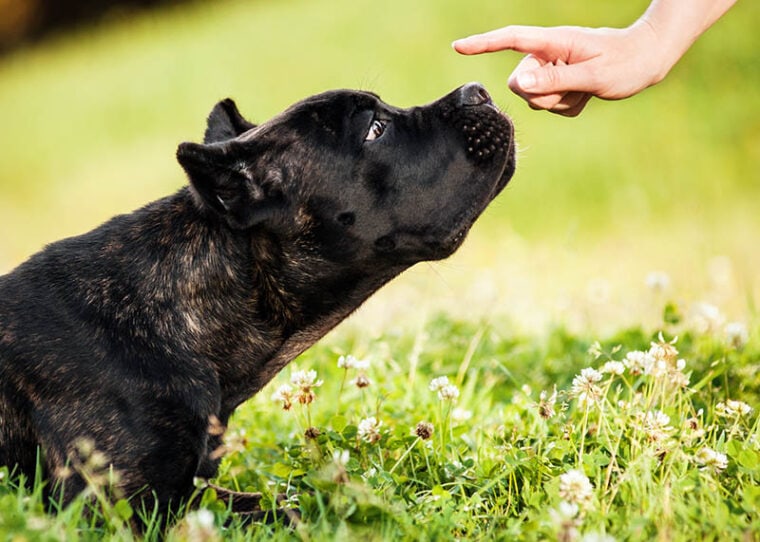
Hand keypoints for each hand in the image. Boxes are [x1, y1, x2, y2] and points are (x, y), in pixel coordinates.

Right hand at [453, 22, 672, 116]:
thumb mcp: (592, 76)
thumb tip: (517, 83)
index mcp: (553, 42)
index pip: (511, 40)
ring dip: (559, 102)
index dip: (483, 44)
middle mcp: (548, 54)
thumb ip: (553, 80)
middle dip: (543, 95)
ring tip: (585, 90)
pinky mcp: (561, 84)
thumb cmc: (626, 63)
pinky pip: (551, 106)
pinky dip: (568, 107)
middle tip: (575, 90)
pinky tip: (586, 95)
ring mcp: (554, 69)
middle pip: (521, 84)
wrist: (648, 59)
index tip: (458, 46)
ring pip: (535, 99)